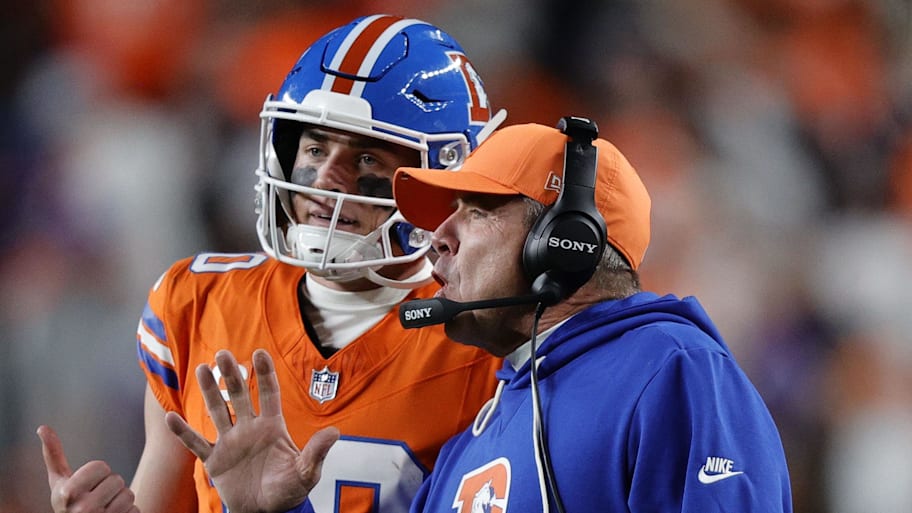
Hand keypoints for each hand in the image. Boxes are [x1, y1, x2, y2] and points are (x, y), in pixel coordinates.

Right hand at [37, 424, 139, 512]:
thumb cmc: (68, 503)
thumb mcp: (59, 482)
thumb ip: (53, 455)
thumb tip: (42, 427)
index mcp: (67, 493)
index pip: (101, 466)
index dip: (97, 473)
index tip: (86, 486)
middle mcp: (83, 509)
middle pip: (117, 480)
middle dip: (109, 487)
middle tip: (96, 499)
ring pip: (128, 495)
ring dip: (120, 501)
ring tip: (105, 509)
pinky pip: (136, 510)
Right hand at [165, 348, 338, 512]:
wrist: (267, 511)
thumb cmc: (289, 489)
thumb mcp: (306, 472)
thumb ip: (316, 452)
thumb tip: (335, 432)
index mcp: (272, 427)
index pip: (268, 394)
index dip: (264, 374)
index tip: (259, 353)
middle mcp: (249, 429)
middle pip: (239, 396)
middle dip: (232, 375)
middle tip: (223, 353)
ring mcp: (230, 443)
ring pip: (217, 411)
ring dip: (209, 391)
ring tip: (202, 368)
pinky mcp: (215, 461)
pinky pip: (196, 444)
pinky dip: (183, 433)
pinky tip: (170, 418)